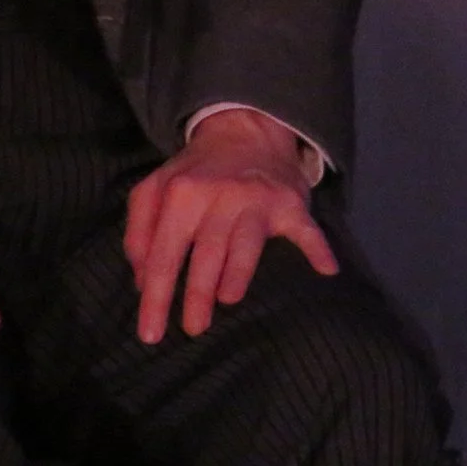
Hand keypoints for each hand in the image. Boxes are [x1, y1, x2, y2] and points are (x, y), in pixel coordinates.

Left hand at [123, 109, 337, 342]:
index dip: (155, 298)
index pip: (165, 255)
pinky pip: (305, 228)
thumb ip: (139, 233)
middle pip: (207, 254)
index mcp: (181, 194)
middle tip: (193, 329)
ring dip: (238, 275)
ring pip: (248, 245)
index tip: (150, 335)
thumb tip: (143, 281)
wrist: (245, 130)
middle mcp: (220, 196)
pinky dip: (318, 247)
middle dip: (197, 296)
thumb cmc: (195, 172)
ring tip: (228, 300)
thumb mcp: (154, 189)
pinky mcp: (289, 203)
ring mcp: (258, 199)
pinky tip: (327, 269)